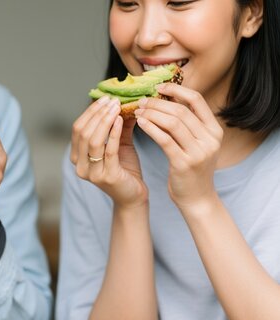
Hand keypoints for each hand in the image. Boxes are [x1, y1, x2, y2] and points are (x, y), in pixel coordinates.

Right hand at [71, 96, 147, 208]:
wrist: (133, 196)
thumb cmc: (125, 170)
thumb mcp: (119, 144)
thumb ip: (118, 126)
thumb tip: (122, 102)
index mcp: (77, 157)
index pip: (77, 129)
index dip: (90, 112)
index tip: (105, 99)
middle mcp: (79, 166)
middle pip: (83, 133)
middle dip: (98, 114)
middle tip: (112, 101)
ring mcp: (91, 172)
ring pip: (93, 140)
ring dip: (105, 120)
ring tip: (117, 108)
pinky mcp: (107, 176)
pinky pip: (109, 150)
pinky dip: (114, 133)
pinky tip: (121, 121)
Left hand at [135, 83, 223, 208]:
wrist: (196, 199)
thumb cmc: (192, 170)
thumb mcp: (197, 145)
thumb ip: (189, 125)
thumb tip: (168, 100)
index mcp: (214, 130)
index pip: (197, 100)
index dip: (177, 90)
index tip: (159, 87)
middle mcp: (210, 139)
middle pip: (181, 111)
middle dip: (158, 103)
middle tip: (142, 101)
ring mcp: (199, 152)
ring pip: (172, 123)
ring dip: (152, 114)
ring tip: (138, 111)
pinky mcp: (184, 163)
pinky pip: (165, 140)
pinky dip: (151, 128)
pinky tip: (140, 123)